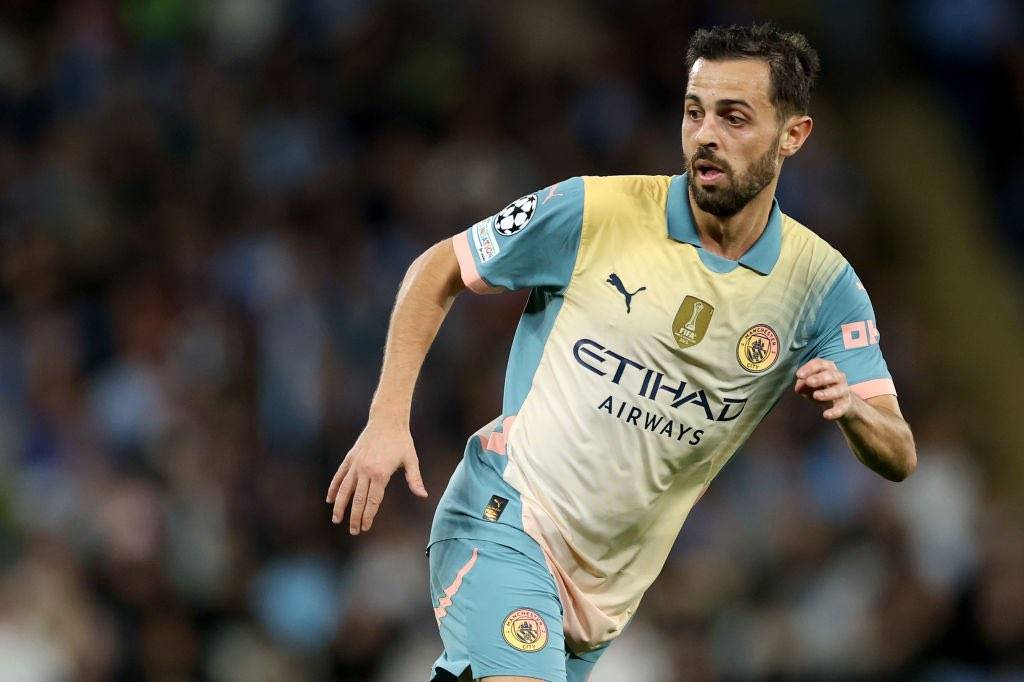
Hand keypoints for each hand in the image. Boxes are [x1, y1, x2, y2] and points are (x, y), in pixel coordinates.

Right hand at [325, 420, 427, 534]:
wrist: (387, 419)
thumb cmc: (401, 440)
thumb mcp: (411, 459)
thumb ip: (415, 479)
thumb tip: (423, 495)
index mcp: (380, 473)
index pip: (372, 501)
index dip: (368, 516)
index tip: (365, 528)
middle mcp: (365, 470)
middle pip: (358, 499)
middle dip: (355, 517)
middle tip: (354, 531)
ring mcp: (356, 464)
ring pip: (344, 489)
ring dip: (339, 506)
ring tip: (336, 520)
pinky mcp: (350, 458)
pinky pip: (339, 476)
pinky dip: (334, 488)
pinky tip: (329, 499)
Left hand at [794, 358, 852, 420]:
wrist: (838, 403)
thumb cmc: (820, 389)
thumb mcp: (808, 386)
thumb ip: (802, 385)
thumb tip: (799, 386)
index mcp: (827, 368)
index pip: (819, 364)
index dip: (809, 368)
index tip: (798, 375)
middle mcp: (838, 376)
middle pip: (830, 375)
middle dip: (819, 378)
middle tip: (808, 382)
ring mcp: (844, 390)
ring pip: (838, 390)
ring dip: (827, 392)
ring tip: (816, 396)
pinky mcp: (846, 404)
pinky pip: (842, 407)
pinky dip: (834, 412)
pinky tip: (826, 415)